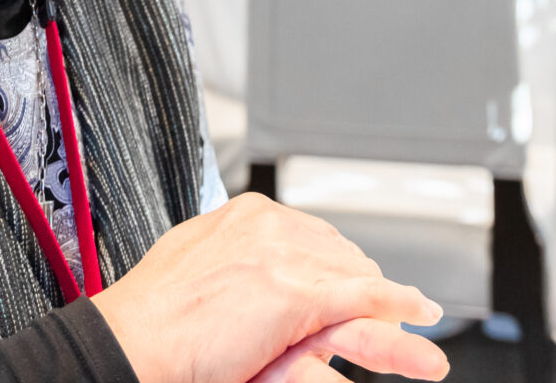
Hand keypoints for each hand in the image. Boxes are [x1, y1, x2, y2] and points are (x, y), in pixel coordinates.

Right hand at [93, 193, 448, 382]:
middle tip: (382, 303)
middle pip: (340, 251)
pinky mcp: (299, 296)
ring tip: (414, 314)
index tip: (347, 276)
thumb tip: (242, 261)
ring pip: (356, 274)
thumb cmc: (151, 315)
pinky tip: (420, 312)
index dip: (334, 261)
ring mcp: (287, 260)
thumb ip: (229, 254)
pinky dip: (399, 304)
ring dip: (387, 297)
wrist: (135, 340)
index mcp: (246, 215)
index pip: (311, 232)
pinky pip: (365, 297)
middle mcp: (271, 228)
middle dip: (360, 279)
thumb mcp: (194, 258)